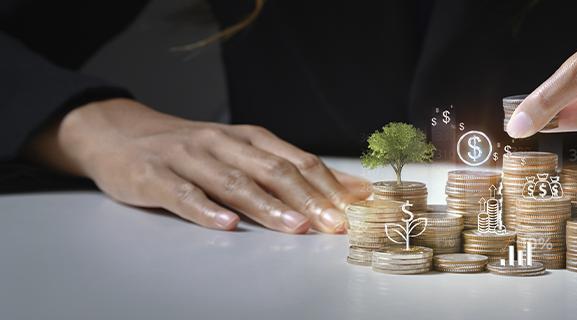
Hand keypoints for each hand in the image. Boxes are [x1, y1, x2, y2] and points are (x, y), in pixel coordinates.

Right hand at [26, 99, 369, 232]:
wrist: (119, 133)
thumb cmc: (191, 149)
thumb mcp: (243, 151)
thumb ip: (291, 169)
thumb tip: (349, 188)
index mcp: (248, 138)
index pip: (296, 160)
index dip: (328, 184)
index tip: (355, 207)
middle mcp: (222, 144)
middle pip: (273, 171)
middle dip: (309, 198)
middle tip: (334, 223)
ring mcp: (188, 158)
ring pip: (234, 183)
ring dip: (269, 206)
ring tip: (295, 225)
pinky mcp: (154, 176)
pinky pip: (183, 194)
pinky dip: (206, 210)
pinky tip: (226, 224)